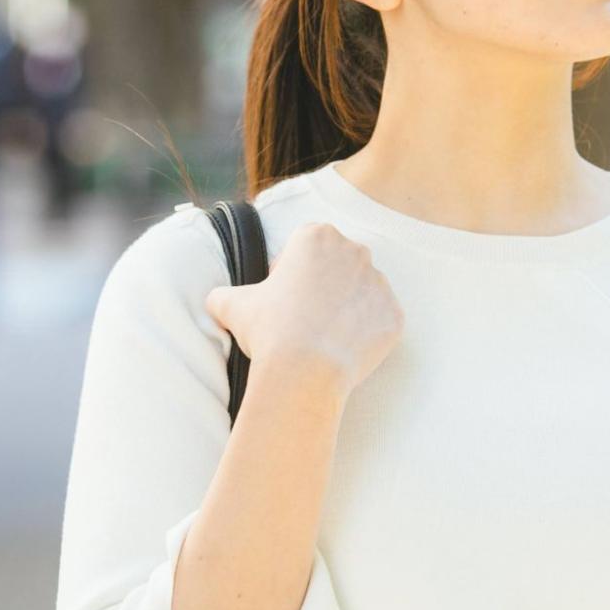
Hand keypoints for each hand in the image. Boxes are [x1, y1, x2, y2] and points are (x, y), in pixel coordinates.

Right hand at [204, 222, 403, 399]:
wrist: (303, 373)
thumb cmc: (269, 332)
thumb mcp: (231, 305)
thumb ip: (222, 295)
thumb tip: (215, 300)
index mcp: (317, 236)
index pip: (305, 246)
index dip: (290, 271)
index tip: (283, 295)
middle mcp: (354, 251)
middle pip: (338, 264)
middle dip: (323, 286)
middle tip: (304, 317)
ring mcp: (379, 283)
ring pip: (362, 291)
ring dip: (347, 307)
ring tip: (324, 335)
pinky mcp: (394, 315)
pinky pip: (380, 320)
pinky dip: (366, 332)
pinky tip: (344, 347)